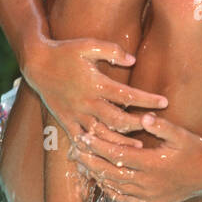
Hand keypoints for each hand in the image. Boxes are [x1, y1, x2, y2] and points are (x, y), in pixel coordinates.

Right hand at [23, 38, 168, 145]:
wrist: (36, 64)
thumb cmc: (65, 51)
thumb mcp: (88, 45)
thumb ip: (111, 51)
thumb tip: (133, 60)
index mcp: (95, 84)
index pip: (127, 95)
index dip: (147, 100)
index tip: (164, 102)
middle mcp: (86, 102)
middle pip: (117, 120)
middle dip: (138, 125)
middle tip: (154, 126)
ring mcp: (75, 114)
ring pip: (101, 135)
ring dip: (121, 142)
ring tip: (138, 147)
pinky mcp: (66, 121)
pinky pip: (81, 140)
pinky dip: (94, 150)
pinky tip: (107, 156)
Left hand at [70, 115, 201, 201]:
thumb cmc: (197, 150)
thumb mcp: (182, 135)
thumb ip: (162, 126)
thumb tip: (145, 117)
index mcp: (151, 164)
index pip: (116, 155)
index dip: (97, 147)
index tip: (84, 137)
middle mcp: (147, 182)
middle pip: (110, 173)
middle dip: (90, 162)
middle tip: (75, 153)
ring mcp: (149, 195)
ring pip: (115, 188)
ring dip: (98, 177)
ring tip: (84, 166)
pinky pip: (126, 200)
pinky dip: (112, 192)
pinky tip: (104, 183)